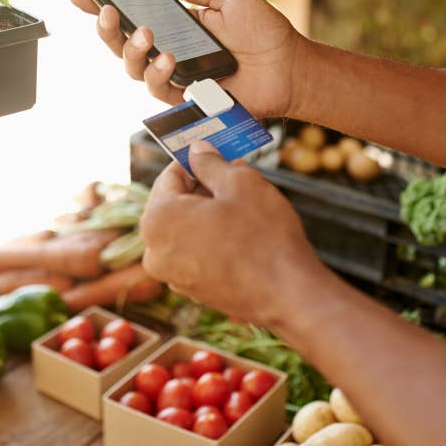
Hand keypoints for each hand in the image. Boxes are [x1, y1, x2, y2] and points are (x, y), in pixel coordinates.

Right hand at [70, 0, 305, 117]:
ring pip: (133, 69)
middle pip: (121, 44)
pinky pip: (159, 90)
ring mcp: (176, 77)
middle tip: (106, 11)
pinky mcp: (187, 98)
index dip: (101, 6)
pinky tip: (167, 57)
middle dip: (106, 28)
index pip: (130, 16)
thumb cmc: (265, 32)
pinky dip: (158, 73)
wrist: (291, 65)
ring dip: (131, 51)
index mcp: (174, 26)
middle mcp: (168, 51)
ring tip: (145, 35)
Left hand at [139, 140, 326, 326]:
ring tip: (243, 203)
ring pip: (186, 228)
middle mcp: (155, 250)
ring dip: (209, 212)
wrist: (290, 297)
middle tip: (235, 174)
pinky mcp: (192, 290)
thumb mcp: (239, 183)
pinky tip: (242, 232)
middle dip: (203, 187)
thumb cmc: (264, 236)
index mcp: (158, 219)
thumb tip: (196, 149)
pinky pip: (196, 252)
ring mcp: (172, 275)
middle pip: (175, 203)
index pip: (170, 175)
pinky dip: (213, 238)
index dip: (195, 160)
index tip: (215, 152)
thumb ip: (210, 162)